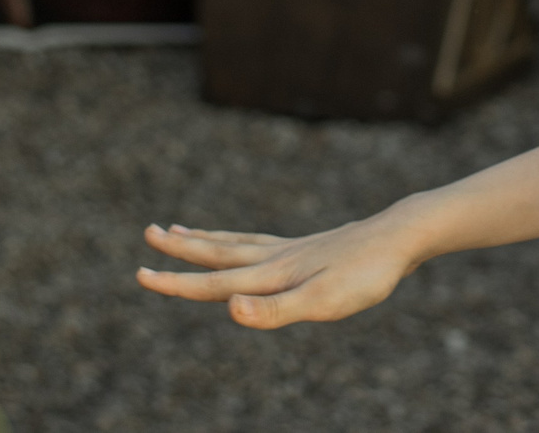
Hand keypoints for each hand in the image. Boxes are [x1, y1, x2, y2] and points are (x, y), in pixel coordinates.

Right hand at [136, 212, 422, 328]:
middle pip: (217, 253)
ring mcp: (290, 250)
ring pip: (235, 244)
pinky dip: (238, 241)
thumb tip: (229, 309)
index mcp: (271, 274)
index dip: (175, 282)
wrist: (398, 238)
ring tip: (178, 230)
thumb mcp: (322, 302)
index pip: (213, 283)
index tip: (140, 273)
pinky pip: (259, 242)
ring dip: (204, 240)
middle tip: (147, 233)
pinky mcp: (307, 248)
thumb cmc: (363, 276)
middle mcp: (274, 258)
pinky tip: (244, 245)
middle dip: (181, 249)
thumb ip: (275, 310)